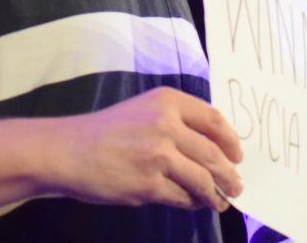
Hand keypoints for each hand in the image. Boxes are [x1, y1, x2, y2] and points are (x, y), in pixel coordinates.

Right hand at [50, 86, 242, 210]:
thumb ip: (178, 121)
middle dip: (230, 173)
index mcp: (168, 101)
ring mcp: (157, 156)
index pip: (214, 120)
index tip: (238, 156)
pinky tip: (196, 203)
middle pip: (213, 153)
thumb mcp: (145, 109)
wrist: (68, 151)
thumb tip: (216, 147)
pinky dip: (193, 202)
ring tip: (222, 200)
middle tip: (237, 185)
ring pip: (202, 179)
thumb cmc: (108, 131)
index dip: (231, 141)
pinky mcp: (147, 185)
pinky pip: (182, 197)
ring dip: (217, 193)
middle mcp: (166, 125)